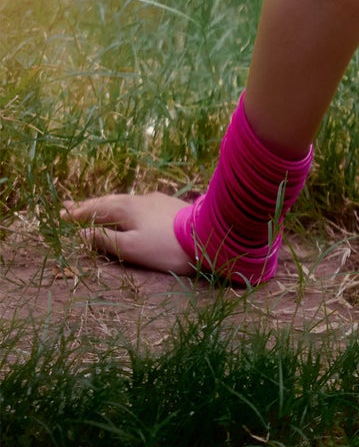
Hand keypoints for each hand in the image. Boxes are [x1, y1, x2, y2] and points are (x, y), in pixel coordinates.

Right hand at [61, 191, 195, 276]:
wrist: (209, 235)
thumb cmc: (167, 247)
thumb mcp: (132, 248)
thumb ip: (106, 240)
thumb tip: (83, 234)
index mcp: (126, 208)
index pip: (95, 209)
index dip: (77, 214)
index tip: (60, 215)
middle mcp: (139, 198)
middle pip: (108, 201)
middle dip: (88, 205)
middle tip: (69, 206)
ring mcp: (156, 199)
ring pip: (124, 200)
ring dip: (105, 204)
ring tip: (94, 206)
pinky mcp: (169, 204)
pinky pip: (137, 203)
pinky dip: (123, 206)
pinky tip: (128, 208)